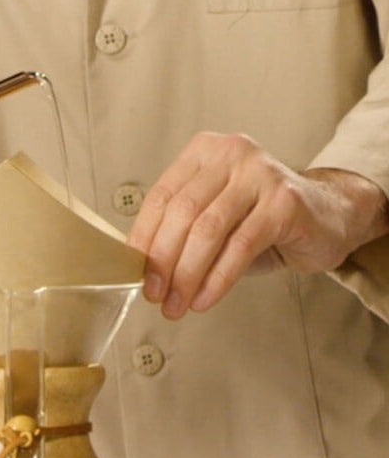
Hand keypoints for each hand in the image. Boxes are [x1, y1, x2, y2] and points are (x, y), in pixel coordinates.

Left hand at [127, 131, 388, 319]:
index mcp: (204, 152)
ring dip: (187, 275)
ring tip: (176, 305)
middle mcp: (231, 154)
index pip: (160, 196)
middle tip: (154, 295)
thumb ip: (179, 231)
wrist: (325, 216)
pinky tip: (204, 300)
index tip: (132, 273)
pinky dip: (217, 279)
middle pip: (182, 213)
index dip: (143, 238)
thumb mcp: (213, 217)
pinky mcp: (285, 202)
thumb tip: (142, 268)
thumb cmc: (258, 219)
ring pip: (208, 230)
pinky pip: (241, 246)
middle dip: (163, 261)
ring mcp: (260, 174)